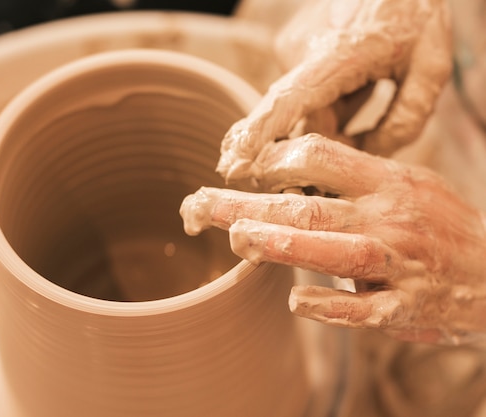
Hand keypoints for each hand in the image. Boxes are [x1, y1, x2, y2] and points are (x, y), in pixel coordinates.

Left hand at [182, 134, 485, 344]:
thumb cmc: (440, 225)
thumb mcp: (407, 184)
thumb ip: (354, 178)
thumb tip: (288, 171)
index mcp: (388, 182)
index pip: (321, 157)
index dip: (275, 160)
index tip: (240, 170)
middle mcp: (389, 219)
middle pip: (308, 208)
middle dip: (249, 207)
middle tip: (200, 205)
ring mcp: (398, 266)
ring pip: (335, 252)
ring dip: (282, 247)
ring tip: (239, 239)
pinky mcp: (404, 309)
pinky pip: (363, 310)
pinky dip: (330, 306)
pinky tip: (297, 302)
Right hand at [218, 0, 451, 186]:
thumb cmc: (414, 13)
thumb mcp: (433, 65)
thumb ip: (407, 118)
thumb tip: (368, 156)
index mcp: (340, 52)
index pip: (291, 99)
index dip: (262, 133)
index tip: (236, 163)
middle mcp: (302, 50)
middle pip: (300, 120)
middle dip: (325, 146)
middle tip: (357, 150)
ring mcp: (290, 47)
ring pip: (304, 108)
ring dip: (333, 118)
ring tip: (368, 88)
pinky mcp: (288, 48)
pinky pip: (304, 93)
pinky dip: (328, 101)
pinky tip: (356, 82)